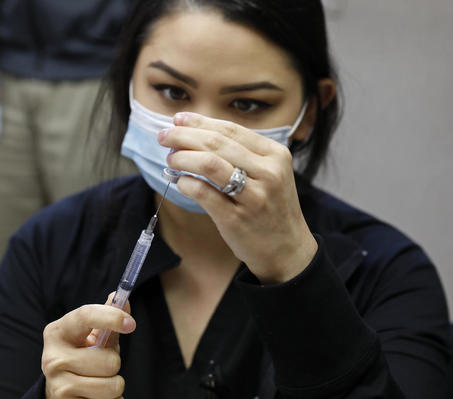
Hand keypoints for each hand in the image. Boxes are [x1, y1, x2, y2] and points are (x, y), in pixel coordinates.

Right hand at [42, 293, 135, 397]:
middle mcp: (52, 358)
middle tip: (101, 364)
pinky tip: (96, 395)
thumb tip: (124, 300)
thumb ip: (108, 318)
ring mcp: (58, 385)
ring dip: (114, 385)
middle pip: (109, 360)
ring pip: (112, 385)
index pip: (86, 316)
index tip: (131, 323)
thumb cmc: (81, 355)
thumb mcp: (91, 335)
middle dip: (114, 363)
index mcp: (57, 332)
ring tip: (100, 380)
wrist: (60, 388)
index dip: (111, 317)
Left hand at [157, 112, 317, 283]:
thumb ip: (240, 154)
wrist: (288, 249)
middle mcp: (268, 172)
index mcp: (275, 154)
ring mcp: (253, 196)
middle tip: (164, 136)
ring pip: (209, 164)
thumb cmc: (270, 207)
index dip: (200, 122)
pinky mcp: (236, 218)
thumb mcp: (268, 173)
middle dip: (184, 136)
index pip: (230, 129)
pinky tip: (180, 181)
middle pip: (216, 143)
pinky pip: (203, 193)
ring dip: (182, 158)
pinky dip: (186, 183)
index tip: (178, 119)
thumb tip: (194, 132)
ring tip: (170, 159)